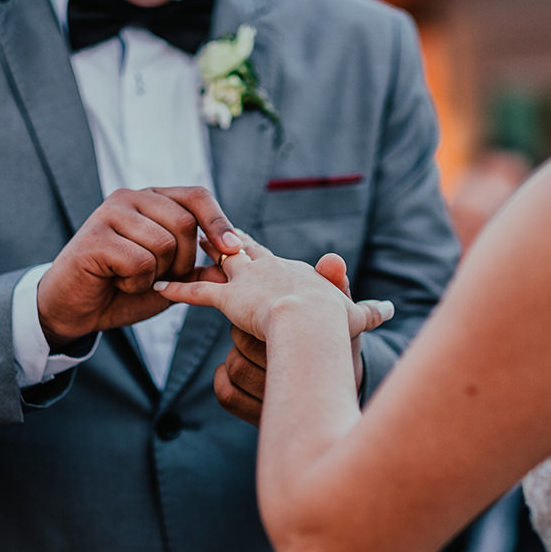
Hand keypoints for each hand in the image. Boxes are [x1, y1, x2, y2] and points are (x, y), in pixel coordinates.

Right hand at [37, 186, 239, 348]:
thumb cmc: (122, 288)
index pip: (196, 196)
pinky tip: (117, 282)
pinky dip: (136, 282)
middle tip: (162, 277)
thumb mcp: (169, 279)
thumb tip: (235, 260)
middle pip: (184, 222)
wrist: (76, 308)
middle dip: (184, 260)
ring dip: (158, 274)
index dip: (219, 221)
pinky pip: (139, 261)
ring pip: (164, 243)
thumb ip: (198, 268)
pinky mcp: (94, 236)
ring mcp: (110, 213)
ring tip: (134, 278)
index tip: (233, 250)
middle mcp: (131, 198)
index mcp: (152, 200)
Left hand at [156, 234, 393, 413]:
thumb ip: (369, 311)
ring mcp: (247, 280)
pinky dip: (177, 288)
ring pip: (219, 261)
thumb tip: (392, 310)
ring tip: (186, 243)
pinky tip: (158, 287)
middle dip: (229, 239)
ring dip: (202, 253)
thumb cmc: (335, 322)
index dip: (261, 251)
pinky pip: (198, 291)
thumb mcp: (355, 315)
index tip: (250, 241)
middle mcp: (269, 267)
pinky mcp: (229, 298)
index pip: (273, 257)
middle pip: (245, 249)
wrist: (313, 322)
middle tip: (213, 229)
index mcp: (295, 271)